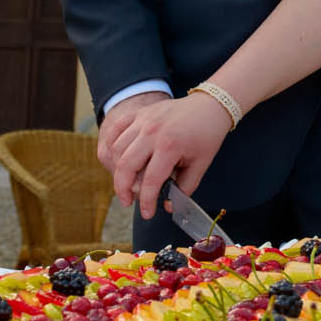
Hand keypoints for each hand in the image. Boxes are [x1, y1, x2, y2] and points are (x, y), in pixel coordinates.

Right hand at [110, 93, 231, 218]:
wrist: (209, 106)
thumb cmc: (207, 136)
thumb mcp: (201, 164)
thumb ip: (185, 188)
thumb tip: (167, 206)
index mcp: (170, 146)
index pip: (151, 181)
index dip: (146, 201)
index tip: (147, 214)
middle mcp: (152, 132)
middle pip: (126, 166)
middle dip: (122, 189)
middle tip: (127, 202)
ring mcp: (142, 121)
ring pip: (117, 149)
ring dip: (117, 170)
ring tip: (124, 183)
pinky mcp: (138, 114)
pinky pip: (115, 130)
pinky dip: (112, 146)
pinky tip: (117, 160)